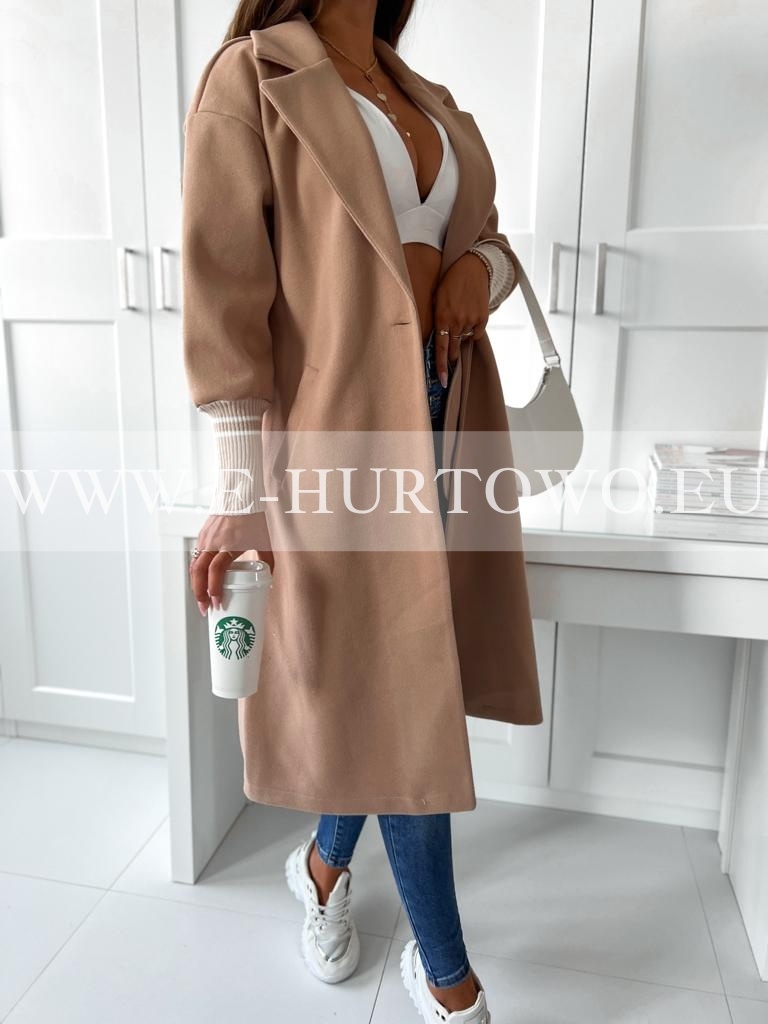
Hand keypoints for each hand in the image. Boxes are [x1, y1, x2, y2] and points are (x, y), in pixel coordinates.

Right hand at [189, 511, 273, 616]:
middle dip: (199, 594)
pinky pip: (195, 558)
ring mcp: (205, 538)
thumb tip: (269, 582)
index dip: (214, 589)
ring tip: (201, 599)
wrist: (240, 496)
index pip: (216, 571)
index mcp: (229, 545)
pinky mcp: (202, 535)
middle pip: (199, 572)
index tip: (217, 603)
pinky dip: (196, 573)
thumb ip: (267, 562)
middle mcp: (214, 542)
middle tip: (205, 609)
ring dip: (195, 585)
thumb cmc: (254, 518)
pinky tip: (201, 582)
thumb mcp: (264, 542)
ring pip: (194, 566)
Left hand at [432, 251, 490, 386]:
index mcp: (443, 318)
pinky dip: (472, 332)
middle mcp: (457, 321)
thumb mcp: (437, 299)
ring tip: (459, 323)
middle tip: (449, 362)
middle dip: (450, 357)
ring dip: (460, 338)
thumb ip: (437, 319)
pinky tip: (468, 320)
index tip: (442, 380)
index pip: (441, 348)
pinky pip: (476, 334)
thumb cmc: (450, 281)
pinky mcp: (483, 318)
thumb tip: (436, 337)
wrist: (472, 267)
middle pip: (453, 349)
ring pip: (464, 340)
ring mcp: (471, 320)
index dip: (441, 366)